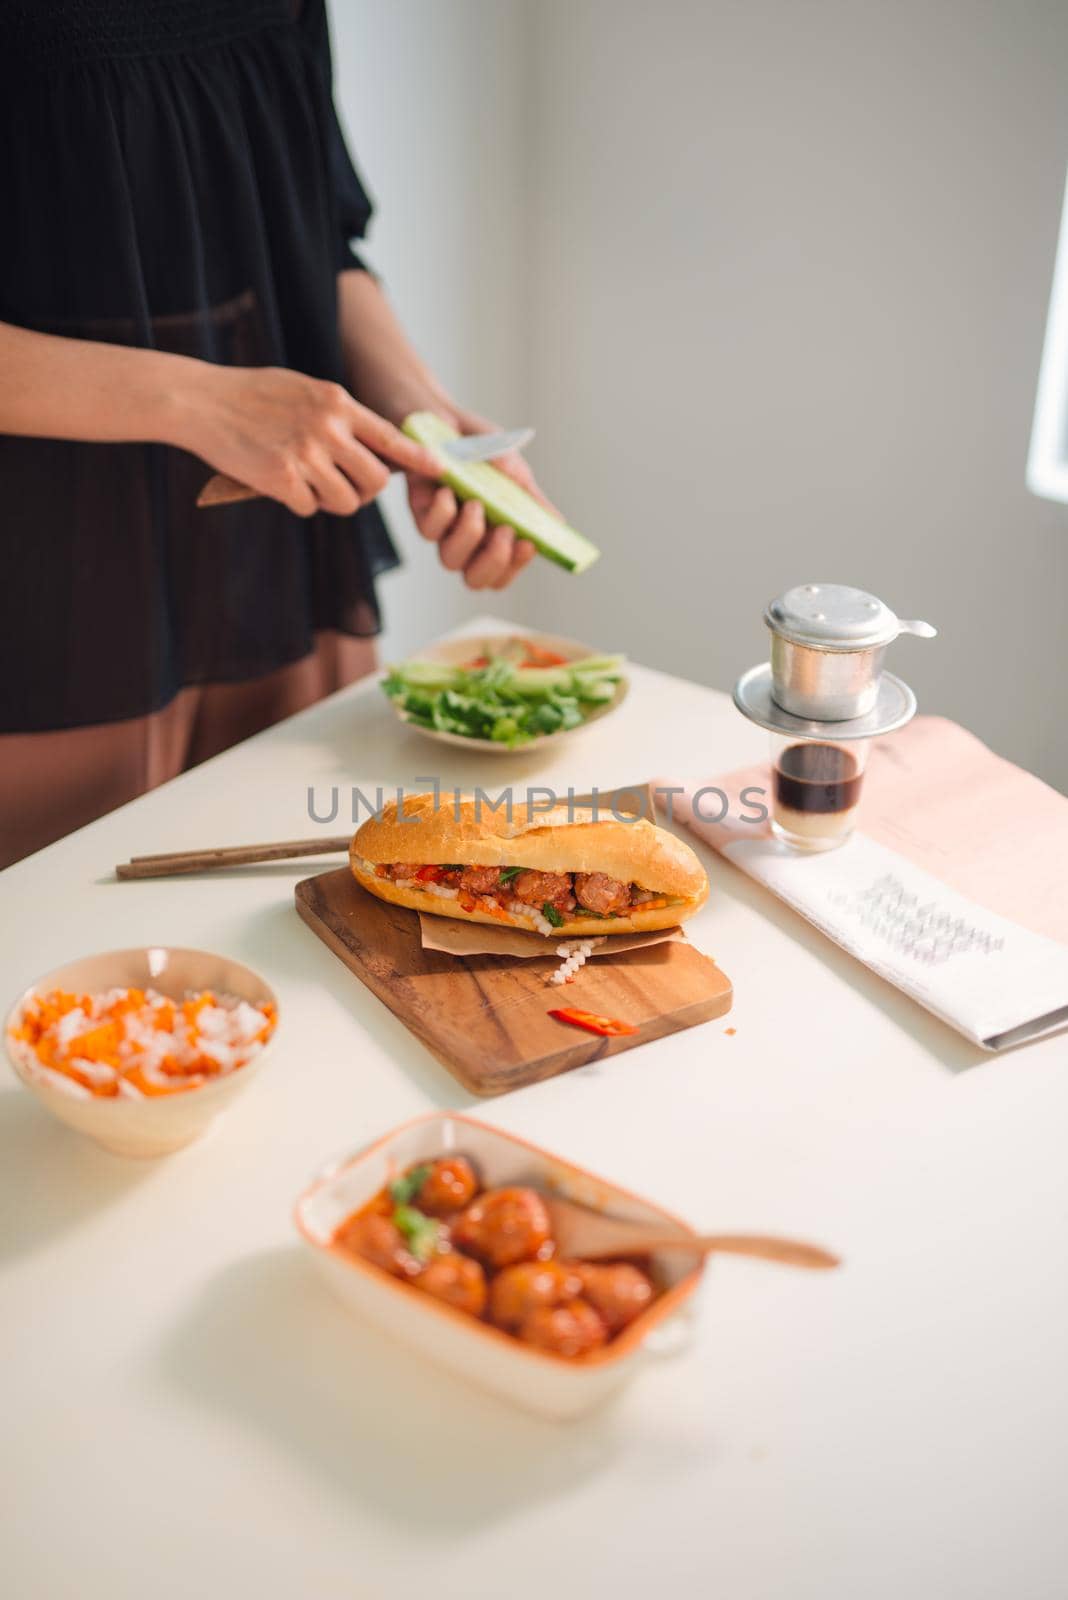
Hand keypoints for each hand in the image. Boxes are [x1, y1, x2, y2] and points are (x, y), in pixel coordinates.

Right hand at [179, 364, 440, 516]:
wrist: (203, 401)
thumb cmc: (253, 394)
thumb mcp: (306, 389)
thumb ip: (339, 415)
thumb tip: (373, 446)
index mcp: (338, 403)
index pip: (392, 437)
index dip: (419, 459)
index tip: (442, 471)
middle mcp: (329, 428)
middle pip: (376, 481)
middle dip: (365, 491)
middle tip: (345, 486)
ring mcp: (306, 454)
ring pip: (347, 501)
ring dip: (332, 501)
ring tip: (308, 483)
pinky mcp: (283, 479)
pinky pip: (310, 508)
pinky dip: (299, 503)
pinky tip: (281, 483)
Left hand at [406, 406, 546, 589]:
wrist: (446, 417)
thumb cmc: (482, 446)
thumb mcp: (513, 469)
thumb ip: (531, 499)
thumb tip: (557, 524)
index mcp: (495, 534)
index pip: (503, 573)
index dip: (515, 568)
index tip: (528, 543)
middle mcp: (469, 539)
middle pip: (476, 580)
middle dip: (493, 561)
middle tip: (504, 531)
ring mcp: (444, 528)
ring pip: (451, 560)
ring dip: (469, 534)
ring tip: (476, 502)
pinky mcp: (420, 511)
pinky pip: (429, 529)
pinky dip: (443, 512)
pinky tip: (449, 488)